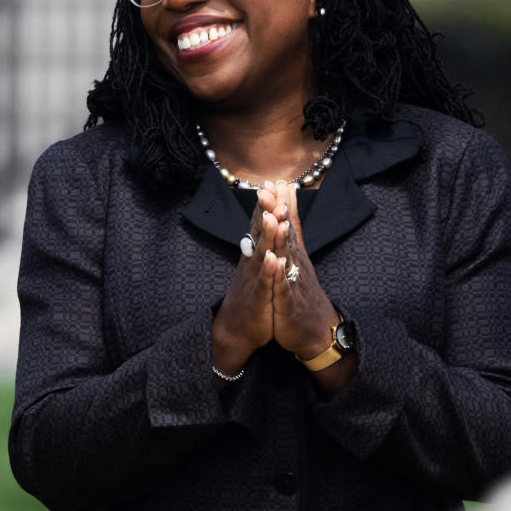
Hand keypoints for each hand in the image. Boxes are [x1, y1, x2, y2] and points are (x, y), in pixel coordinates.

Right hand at [211, 187, 281, 377]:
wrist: (237, 327)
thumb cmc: (251, 295)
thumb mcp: (258, 266)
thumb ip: (261, 242)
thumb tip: (263, 220)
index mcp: (254, 255)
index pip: (258, 225)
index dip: (264, 204)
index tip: (270, 182)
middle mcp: (252, 263)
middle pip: (259, 233)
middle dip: (265, 212)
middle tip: (270, 190)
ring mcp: (254, 279)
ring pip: (261, 254)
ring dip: (267, 236)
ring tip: (273, 217)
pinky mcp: (259, 298)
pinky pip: (264, 282)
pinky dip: (268, 270)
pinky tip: (273, 259)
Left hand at [268, 180, 337, 358]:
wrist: (314, 330)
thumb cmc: (302, 292)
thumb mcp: (297, 260)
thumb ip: (295, 233)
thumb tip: (292, 210)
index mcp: (294, 254)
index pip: (287, 225)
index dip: (280, 203)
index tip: (273, 180)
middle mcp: (296, 264)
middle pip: (287, 234)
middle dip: (279, 212)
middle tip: (271, 189)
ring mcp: (294, 282)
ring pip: (287, 256)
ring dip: (281, 237)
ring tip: (275, 217)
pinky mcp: (290, 303)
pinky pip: (284, 287)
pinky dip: (280, 274)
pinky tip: (276, 262)